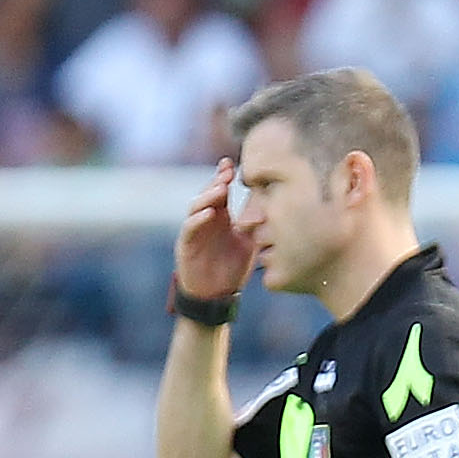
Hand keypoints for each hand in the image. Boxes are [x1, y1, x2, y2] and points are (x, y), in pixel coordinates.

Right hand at [176, 158, 256, 301]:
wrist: (215, 294)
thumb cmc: (232, 268)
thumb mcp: (249, 246)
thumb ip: (255, 229)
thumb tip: (272, 214)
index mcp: (221, 217)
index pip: (221, 192)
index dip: (224, 176)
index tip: (233, 163)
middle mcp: (207, 219)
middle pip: (209, 194)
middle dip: (217, 181)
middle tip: (228, 171)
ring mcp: (195, 230)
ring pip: (197, 206)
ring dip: (209, 196)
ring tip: (221, 188)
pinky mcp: (186, 244)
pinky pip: (190, 227)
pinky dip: (198, 219)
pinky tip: (209, 212)